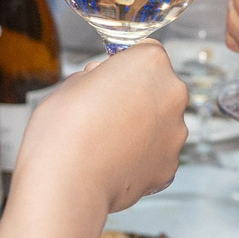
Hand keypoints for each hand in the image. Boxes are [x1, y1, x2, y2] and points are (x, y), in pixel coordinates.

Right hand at [20, 44, 187, 212]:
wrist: (67, 184)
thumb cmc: (62, 131)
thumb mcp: (71, 84)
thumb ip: (96, 77)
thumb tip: (101, 80)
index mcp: (150, 63)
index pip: (146, 52)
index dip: (124, 66)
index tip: (109, 79)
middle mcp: (173, 94)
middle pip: (159, 87)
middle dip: (138, 96)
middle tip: (104, 113)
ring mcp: (176, 132)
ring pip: (161, 122)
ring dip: (142, 127)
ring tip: (106, 142)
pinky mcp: (171, 166)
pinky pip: (157, 153)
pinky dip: (141, 157)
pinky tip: (114, 162)